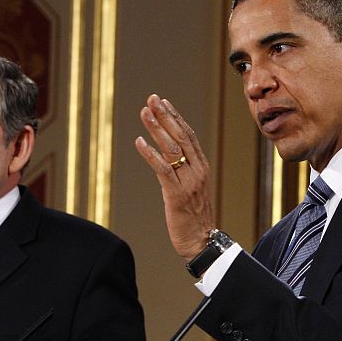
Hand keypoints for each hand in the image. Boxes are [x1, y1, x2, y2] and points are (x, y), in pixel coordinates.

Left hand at [135, 94, 215, 261]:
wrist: (202, 241)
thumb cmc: (194, 217)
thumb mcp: (191, 189)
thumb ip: (183, 171)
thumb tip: (167, 156)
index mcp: (202, 167)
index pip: (188, 136)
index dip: (175, 117)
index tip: (164, 102)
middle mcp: (197, 171)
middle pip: (180, 137)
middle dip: (166, 116)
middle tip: (152, 99)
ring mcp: (188, 182)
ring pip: (171, 149)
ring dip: (156, 129)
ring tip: (145, 112)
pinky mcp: (176, 194)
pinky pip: (162, 170)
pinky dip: (150, 154)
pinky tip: (139, 141)